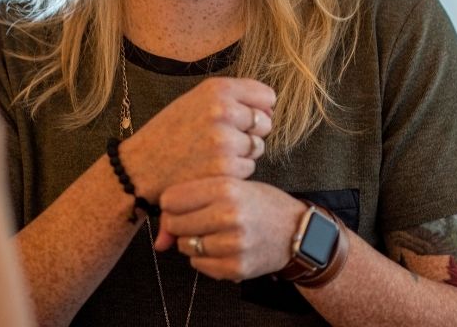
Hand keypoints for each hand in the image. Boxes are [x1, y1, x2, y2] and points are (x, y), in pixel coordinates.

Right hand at [119, 76, 274, 202]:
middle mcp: (223, 110)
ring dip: (243, 153)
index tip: (242, 117)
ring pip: (257, 147)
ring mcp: (225, 140)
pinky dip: (234, 171)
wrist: (141, 167)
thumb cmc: (170, 132)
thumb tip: (270, 111)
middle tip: (223, 139)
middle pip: (265, 123)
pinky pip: (248, 168)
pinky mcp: (225, 168)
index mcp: (217, 89)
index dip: (258, 109)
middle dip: (251, 132)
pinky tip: (211, 168)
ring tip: (213, 153)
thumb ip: (233, 99)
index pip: (266, 96)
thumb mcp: (196, 101)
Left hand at [154, 178, 304, 281]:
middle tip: (196, 219)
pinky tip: (220, 246)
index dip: (171, 202)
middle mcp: (228, 215)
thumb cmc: (260, 203)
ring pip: (185, 246)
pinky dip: (204, 257)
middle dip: (179, 223)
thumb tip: (159, 240)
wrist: (297, 230)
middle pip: (175, 224)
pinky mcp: (236, 267)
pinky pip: (199, 264)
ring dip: (192, 241)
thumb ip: (194, 201)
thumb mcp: (232, 187)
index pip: (171, 199)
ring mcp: (233, 244)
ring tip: (211, 232)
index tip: (180, 204)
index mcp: (226, 188)